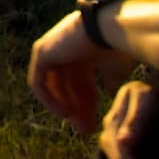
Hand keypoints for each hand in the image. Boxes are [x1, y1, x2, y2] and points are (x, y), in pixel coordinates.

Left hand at [28, 8, 113, 132]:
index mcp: (84, 48)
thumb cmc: (118, 46)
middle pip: (68, 85)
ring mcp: (52, 47)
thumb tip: (110, 92)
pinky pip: (39, 83)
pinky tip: (66, 114)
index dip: (88, 103)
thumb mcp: (116, 69)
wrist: (109, 29)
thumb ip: (111, 81)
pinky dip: (50, 99)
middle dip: (78, 108)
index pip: (81, 80)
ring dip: (65, 107)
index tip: (94, 123)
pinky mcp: (41, 51)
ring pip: (55, 86)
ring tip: (79, 126)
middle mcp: (67, 46)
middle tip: (86, 130)